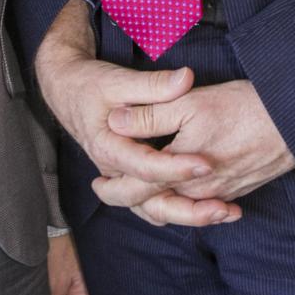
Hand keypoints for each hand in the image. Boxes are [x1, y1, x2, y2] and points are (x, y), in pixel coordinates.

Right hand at [33, 0, 236, 227]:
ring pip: (154, 210)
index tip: (206, 164)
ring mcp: (122, 179)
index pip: (145, 166)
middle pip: (149, 202)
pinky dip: (182, 208)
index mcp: (108, 148)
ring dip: (189, 215)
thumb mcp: (119, 79)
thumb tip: (186, 78)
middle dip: (188, 209)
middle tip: (222, 206)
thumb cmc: (92, 85)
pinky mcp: (132, 179)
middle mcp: (113, 171)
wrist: (68, 92)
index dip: (176, 167)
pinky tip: (213, 204)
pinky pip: (157, 204)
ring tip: (226, 212)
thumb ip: (153, 84)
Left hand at [95, 81, 294, 223]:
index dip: (114, 187)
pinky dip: (187, 203)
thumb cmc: (242, 107)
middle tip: (109, 189)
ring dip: (159, 202)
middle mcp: (200, 191)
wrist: (294, 121)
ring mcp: (221, 194)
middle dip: (132, 199)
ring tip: (142, 192)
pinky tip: (181, 194)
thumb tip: (114, 122)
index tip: (98, 182)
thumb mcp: (188, 102)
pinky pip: (205, 205)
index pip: (137, 189)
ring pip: (181, 207)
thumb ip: (150, 115)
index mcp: (181, 170)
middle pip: (158, 205)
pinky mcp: (238, 190)